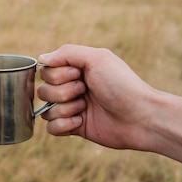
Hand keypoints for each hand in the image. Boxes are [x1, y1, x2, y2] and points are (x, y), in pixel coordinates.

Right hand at [37, 44, 157, 150]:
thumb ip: (67, 53)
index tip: (79, 75)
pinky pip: (51, 128)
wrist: (140, 117)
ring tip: (85, 108)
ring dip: (65, 109)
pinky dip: (64, 125)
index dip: (58, 75)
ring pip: (46, 110)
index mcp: (76, 69)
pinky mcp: (74, 127)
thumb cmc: (122, 85)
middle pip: (43, 91)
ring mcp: (72, 108)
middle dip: (62, 93)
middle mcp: (72, 88)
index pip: (46, 71)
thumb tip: (41, 58)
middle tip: (85, 91)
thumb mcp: (97, 58)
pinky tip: (81, 122)